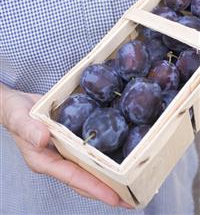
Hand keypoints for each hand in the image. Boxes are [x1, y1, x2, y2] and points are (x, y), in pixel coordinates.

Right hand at [1, 85, 132, 208]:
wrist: (17, 104)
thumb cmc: (14, 113)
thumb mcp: (18, 118)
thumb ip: (28, 129)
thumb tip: (43, 138)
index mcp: (44, 160)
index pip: (72, 177)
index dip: (93, 187)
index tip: (114, 198)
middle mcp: (56, 160)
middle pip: (84, 179)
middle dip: (107, 190)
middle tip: (130, 199)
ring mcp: (64, 152)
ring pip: (88, 168)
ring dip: (108, 176)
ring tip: (129, 184)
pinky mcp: (69, 141)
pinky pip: (87, 153)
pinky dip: (102, 157)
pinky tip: (117, 155)